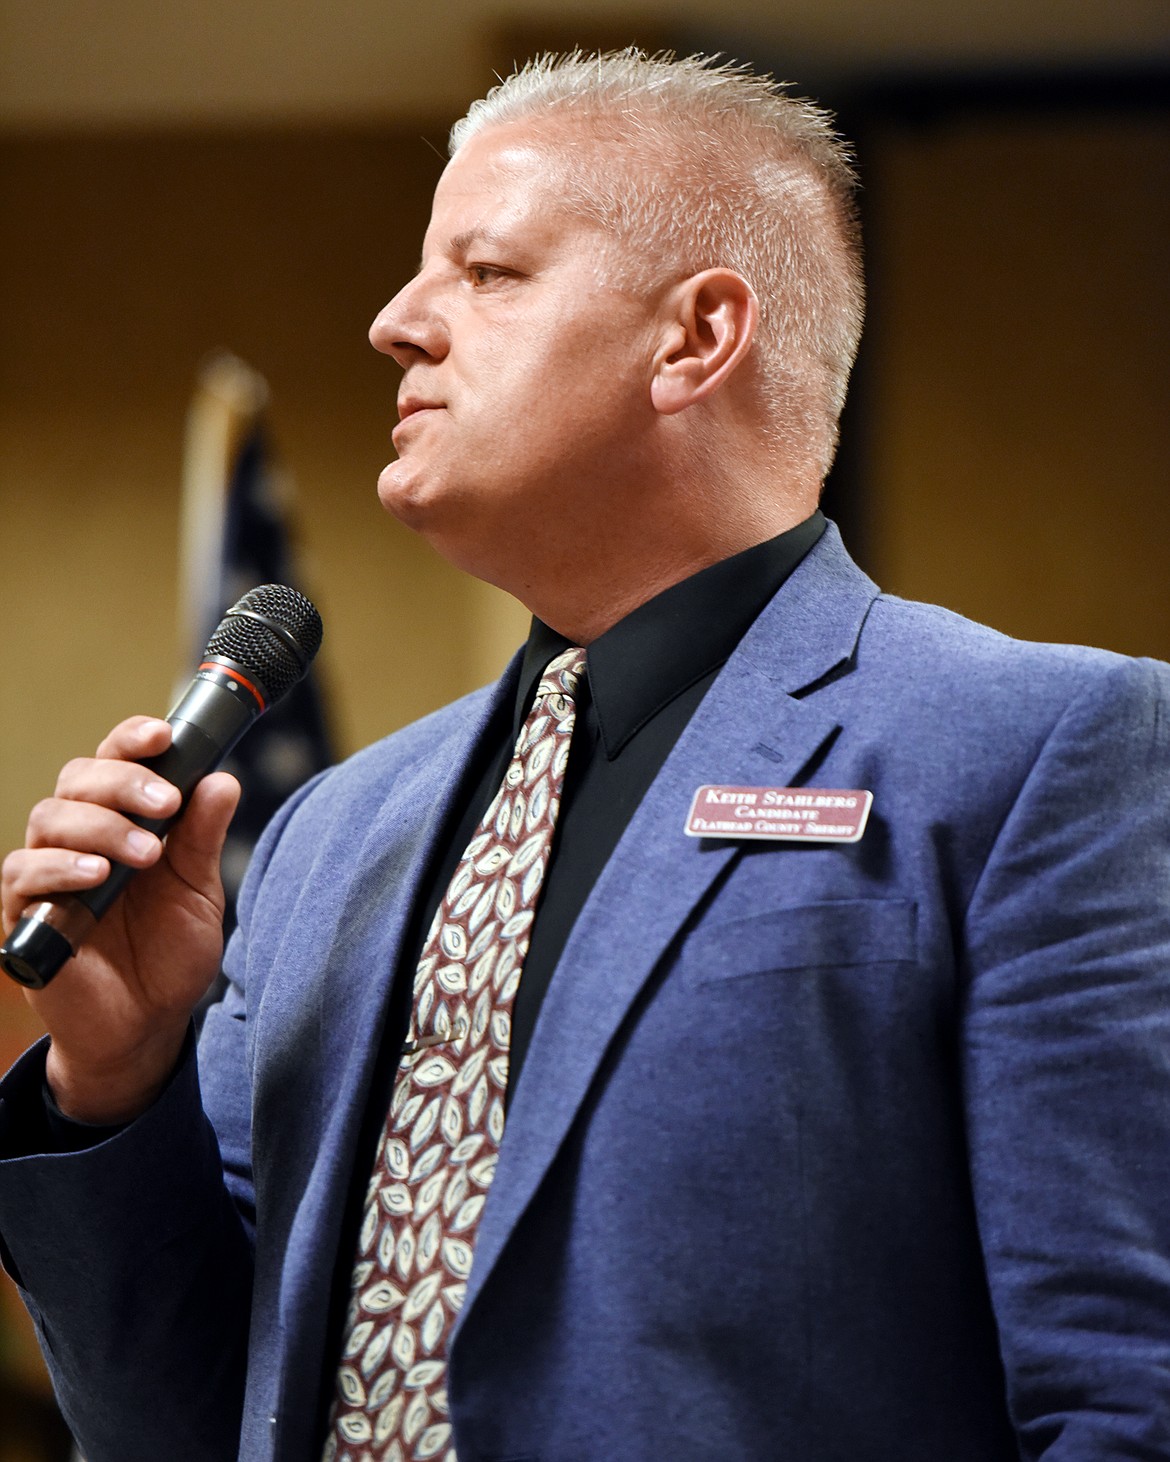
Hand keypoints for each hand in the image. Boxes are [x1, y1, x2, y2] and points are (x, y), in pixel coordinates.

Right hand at [1, 716, 240, 1123]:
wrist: (145, 1026)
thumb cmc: (168, 953)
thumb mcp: (198, 892)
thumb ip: (203, 838)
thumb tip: (222, 778)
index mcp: (122, 820)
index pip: (114, 761)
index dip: (132, 739)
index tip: (164, 734)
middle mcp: (79, 836)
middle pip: (79, 779)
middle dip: (124, 782)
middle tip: (167, 803)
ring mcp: (47, 872)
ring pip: (50, 818)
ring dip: (101, 825)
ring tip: (147, 852)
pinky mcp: (22, 912)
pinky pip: (23, 872)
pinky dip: (60, 867)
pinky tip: (97, 876)